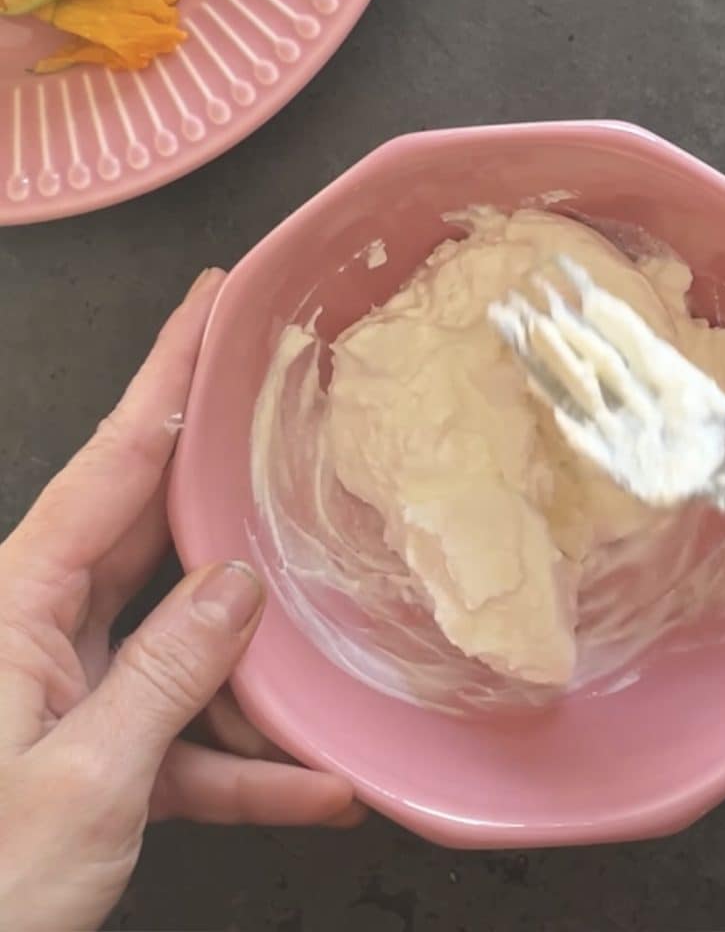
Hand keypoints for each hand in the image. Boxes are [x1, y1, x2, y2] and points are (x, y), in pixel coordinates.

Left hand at [0, 270, 362, 931]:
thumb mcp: (81, 779)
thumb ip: (167, 673)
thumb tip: (235, 589)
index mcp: (15, 604)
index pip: (111, 460)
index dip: (166, 373)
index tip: (211, 305)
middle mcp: (41, 628)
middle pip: (154, 528)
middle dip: (226, 483)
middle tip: (287, 420)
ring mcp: (73, 687)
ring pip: (186, 638)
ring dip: (257, 666)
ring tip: (327, 665)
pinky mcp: (99, 747)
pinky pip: (186, 738)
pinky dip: (247, 764)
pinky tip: (315, 785)